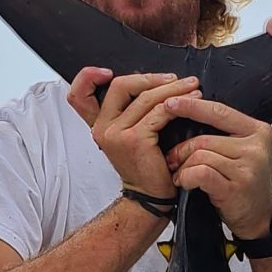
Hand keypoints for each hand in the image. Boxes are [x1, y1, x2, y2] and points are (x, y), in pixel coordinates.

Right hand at [66, 66, 196, 200]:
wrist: (148, 200)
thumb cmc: (145, 169)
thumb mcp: (128, 139)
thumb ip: (127, 114)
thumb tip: (149, 85)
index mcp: (98, 126)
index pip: (79, 95)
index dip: (88, 76)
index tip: (106, 71)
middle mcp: (103, 128)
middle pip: (121, 86)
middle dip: (151, 78)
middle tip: (175, 79)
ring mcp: (117, 134)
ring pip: (145, 97)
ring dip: (172, 89)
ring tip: (192, 87)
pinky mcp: (136, 140)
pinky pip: (159, 113)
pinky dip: (177, 104)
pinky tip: (192, 101)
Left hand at [160, 95, 271, 239]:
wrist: (261, 217)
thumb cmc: (245, 183)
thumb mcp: (242, 151)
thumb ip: (223, 133)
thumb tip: (187, 113)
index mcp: (257, 130)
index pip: (219, 111)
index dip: (192, 107)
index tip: (169, 103)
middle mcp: (256, 146)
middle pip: (204, 138)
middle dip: (182, 149)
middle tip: (172, 160)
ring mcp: (247, 167)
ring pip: (200, 156)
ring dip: (183, 167)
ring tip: (181, 175)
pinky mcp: (235, 187)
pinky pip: (200, 173)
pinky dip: (187, 177)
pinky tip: (186, 183)